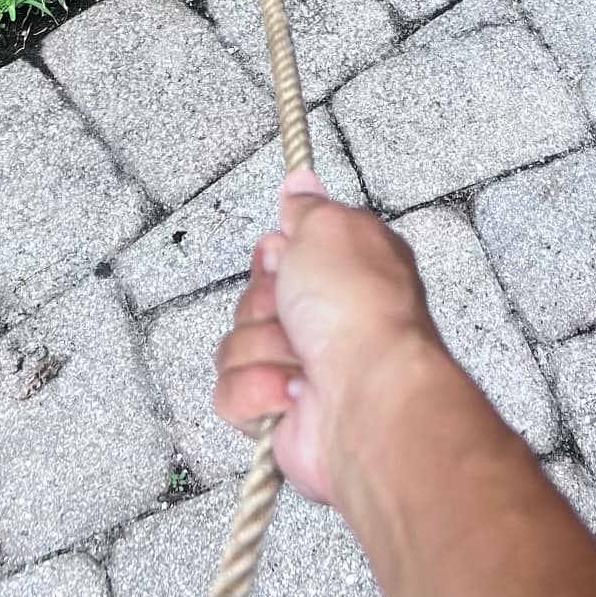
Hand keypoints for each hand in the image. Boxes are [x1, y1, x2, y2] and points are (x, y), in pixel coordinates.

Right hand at [212, 169, 446, 504]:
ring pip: (235, 345)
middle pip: (251, 298)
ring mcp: (299, 369)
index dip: (274, 256)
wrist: (366, 397)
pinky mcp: (275, 414)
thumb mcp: (330, 228)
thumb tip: (300, 182)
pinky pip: (229, 393)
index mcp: (342, 273)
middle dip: (264, 304)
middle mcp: (324, 321)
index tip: (283, 260)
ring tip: (302, 359)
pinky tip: (293, 394)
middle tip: (296, 313)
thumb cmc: (358, 313)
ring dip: (263, 348)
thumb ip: (308, 206)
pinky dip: (258, 392)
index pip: (280, 254)